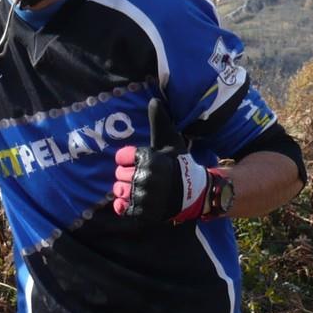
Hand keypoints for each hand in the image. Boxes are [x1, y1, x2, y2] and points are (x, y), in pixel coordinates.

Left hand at [112, 99, 230, 223]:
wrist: (193, 191)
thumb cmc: (178, 163)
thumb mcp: (169, 140)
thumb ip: (159, 121)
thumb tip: (154, 100)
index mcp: (147, 158)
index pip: (121, 157)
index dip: (128, 159)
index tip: (140, 161)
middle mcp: (144, 177)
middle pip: (119, 175)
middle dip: (127, 175)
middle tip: (142, 176)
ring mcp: (143, 196)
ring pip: (119, 191)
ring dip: (126, 190)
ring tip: (139, 189)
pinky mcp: (143, 212)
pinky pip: (124, 209)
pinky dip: (126, 206)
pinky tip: (136, 201)